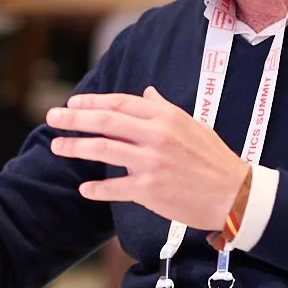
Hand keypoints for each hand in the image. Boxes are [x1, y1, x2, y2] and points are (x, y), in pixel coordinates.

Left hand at [45, 88, 248, 227]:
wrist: (235, 195)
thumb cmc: (214, 159)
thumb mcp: (193, 126)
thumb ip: (165, 110)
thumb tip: (147, 93)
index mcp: (166, 117)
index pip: (120, 103)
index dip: (92, 102)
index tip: (72, 103)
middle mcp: (157, 135)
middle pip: (105, 121)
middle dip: (74, 118)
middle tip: (52, 117)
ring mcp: (151, 162)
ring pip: (102, 149)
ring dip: (75, 146)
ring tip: (57, 146)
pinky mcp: (149, 189)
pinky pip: (113, 187)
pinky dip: (96, 188)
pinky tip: (84, 188)